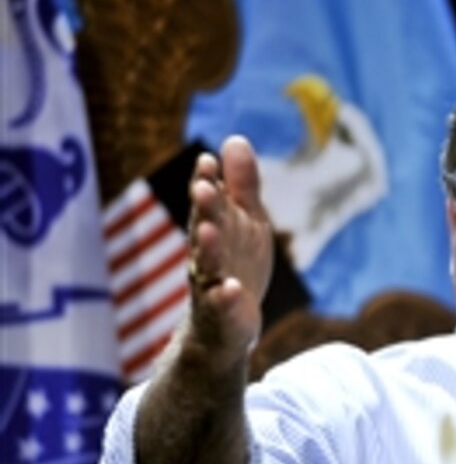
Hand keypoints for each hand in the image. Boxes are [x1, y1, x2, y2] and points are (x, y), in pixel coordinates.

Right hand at [185, 135, 272, 370]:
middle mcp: (206, 255)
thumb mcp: (245, 221)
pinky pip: (222, 306)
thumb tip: (235, 139)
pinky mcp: (222, 315)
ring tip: (209, 230)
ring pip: (206, 265)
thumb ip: (241, 185)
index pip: (207, 203)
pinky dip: (226, 298)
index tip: (208, 160)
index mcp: (214, 229)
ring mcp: (211, 286)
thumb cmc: (236, 264)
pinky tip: (232, 289)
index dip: (207, 182)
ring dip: (207, 248)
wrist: (227, 325)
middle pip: (203, 228)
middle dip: (203, 209)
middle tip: (203, 187)